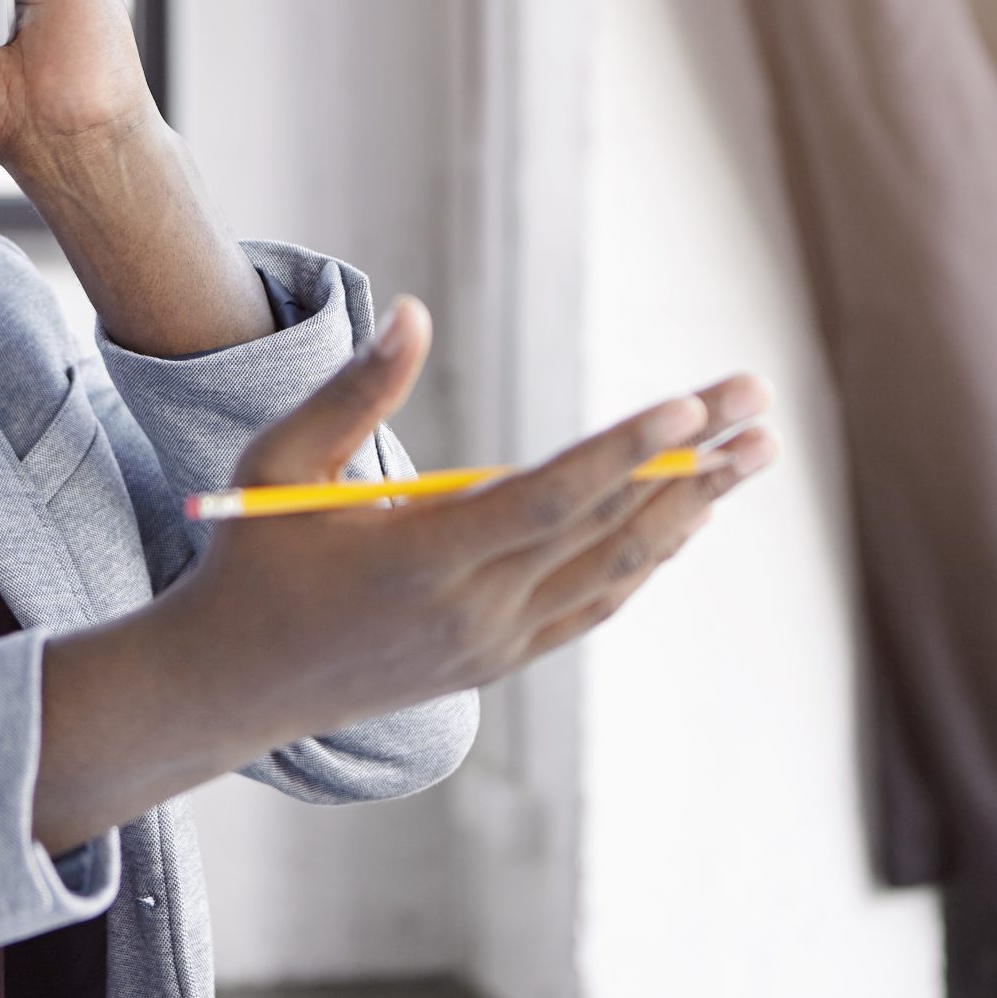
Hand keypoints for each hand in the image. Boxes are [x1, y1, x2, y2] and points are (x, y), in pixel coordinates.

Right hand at [32, 296, 778, 847]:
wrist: (238, 684)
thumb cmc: (253, 556)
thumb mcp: (278, 462)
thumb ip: (354, 391)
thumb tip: (416, 312)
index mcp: (420, 559)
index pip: (549, 501)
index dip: (625, 454)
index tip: (691, 408)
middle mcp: (472, 612)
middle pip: (606, 528)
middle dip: (692, 463)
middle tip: (758, 399)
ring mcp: (493, 645)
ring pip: (616, 572)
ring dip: (690, 510)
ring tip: (753, 451)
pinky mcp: (499, 663)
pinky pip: (594, 606)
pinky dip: (646, 558)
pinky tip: (687, 514)